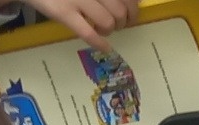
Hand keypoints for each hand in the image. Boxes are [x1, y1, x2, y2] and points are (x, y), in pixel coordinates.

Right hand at [7, 0, 139, 50]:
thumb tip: (130, 4)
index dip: (134, 8)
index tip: (131, 15)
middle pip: (121, 10)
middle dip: (124, 22)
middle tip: (119, 25)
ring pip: (108, 21)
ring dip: (110, 30)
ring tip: (104, 30)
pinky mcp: (64, 12)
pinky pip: (88, 32)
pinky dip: (100, 43)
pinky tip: (105, 47)